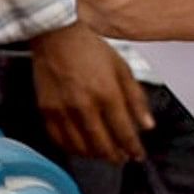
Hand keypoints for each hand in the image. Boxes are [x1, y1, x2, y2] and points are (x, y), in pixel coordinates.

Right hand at [28, 19, 150, 164]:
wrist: (56, 36)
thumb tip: (147, 125)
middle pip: (103, 145)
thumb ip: (136, 99)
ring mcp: (63, 110)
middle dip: (116, 157)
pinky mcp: (47, 110)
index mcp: (107, 93)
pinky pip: (59, 140)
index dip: (134, 149)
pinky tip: (80, 147)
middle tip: (122, 158)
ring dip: (95, 156)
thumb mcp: (122, 68)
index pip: (124, 133)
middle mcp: (85, 106)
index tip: (138, 155)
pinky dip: (72, 148)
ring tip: (103, 154)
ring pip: (81, 147)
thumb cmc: (89, 48)